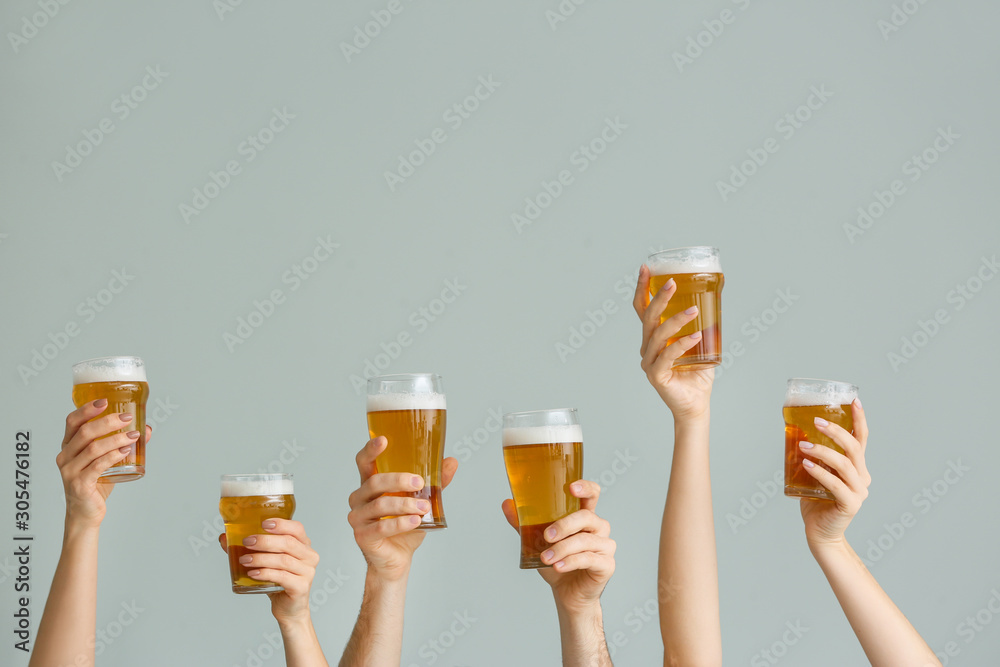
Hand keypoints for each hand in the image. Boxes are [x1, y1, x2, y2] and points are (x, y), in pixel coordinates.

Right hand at [58, 399, 150, 527]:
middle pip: (85, 432)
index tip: (105, 400)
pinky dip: (113, 455)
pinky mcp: (79, 484)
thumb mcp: (107, 460)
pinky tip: (126, 450)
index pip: (72, 421)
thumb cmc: (95, 483)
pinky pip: (97, 466)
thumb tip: (146, 428)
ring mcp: (70, 470)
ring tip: (134, 435)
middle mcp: (66, 456)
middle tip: (128, 417)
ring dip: (116, 438)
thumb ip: (122, 443)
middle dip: (108, 422)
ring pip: (93, 448)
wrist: (86, 512)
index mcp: (69, 446)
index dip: (87, 409)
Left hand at [218, 519, 318, 625]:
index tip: (263, 523)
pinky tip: (253, 574)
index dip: (281, 524)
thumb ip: (249, 549)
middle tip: (247, 542)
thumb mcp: (266, 561)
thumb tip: (224, 537)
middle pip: (288, 543)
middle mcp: (309, 556)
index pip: (296, 528)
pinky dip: (265, 573)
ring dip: (261, 558)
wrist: (289, 608)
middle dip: (265, 541)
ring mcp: (307, 572)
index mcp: (304, 545)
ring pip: (283, 560)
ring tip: (244, 560)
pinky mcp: (301, 587)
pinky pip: (282, 577)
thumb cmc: (278, 580)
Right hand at [347, 437, 457, 580]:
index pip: (364, 461)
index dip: (371, 449)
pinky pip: (382, 527)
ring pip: (380, 504)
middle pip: (374, 481)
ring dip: (405, 504)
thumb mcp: (422, 500)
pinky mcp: (362, 536)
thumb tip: (451, 461)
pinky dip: (401, 523)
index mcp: (370, 484)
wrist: (398, 559)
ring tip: (424, 507)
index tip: (384, 440)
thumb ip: (435, 482)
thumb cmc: (405, 526)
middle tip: (419, 482)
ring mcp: (357, 517)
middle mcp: (359, 498)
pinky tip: (416, 521)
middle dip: (398, 480)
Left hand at [502, 480, 615, 612]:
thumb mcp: (537, 542)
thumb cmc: (557, 562)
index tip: (571, 487)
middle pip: (587, 517)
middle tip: (546, 535)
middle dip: (565, 525)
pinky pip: (589, 559)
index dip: (585, 487)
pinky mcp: (606, 564)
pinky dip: (570, 562)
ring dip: (562, 549)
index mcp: (585, 516)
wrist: (568, 594)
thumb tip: (507, 504)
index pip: (592, 494)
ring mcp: (605, 546)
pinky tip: (558, 566)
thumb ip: (524, 524)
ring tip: (546, 558)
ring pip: (585, 540)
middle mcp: (598, 528)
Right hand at [633, 265, 713, 419]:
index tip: (646, 268)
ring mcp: (649, 362)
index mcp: (653, 338)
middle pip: (648, 318)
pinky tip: (696, 336)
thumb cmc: (696, 375)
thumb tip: (715, 300)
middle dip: (658, 297)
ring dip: (675, 320)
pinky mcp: (656, 375)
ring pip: (658, 335)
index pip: (642, 309)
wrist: (696, 405)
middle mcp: (647, 348)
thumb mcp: (700, 344)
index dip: (642, 289)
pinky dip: (681, 345)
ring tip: (693, 311)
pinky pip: (667, 356)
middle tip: (673, 283)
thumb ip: (701, 325)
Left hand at [799, 399, 870, 548]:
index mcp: (857, 467)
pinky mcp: (850, 504)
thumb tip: (794, 432)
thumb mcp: (814, 472)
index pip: (861, 439)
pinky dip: (820, 472)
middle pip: (855, 448)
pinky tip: (807, 464)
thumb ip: (812, 456)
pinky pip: (836, 484)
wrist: (819, 532)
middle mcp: (862, 477)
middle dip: (837, 431)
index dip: (859, 419)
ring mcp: (859, 492)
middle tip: (817, 421)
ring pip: (845, 464)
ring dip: (823, 451)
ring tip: (803, 446)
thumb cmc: (815, 500)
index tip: (854, 400)